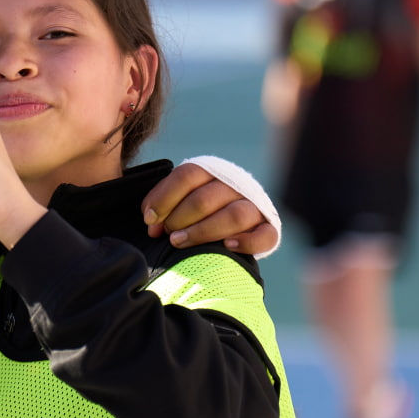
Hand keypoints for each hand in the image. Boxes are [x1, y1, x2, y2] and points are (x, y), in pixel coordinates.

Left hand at [141, 162, 277, 254]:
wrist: (240, 217)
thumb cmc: (200, 207)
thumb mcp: (180, 197)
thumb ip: (163, 205)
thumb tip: (151, 224)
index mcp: (211, 171)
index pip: (187, 175)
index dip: (164, 197)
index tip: (149, 219)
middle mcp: (235, 185)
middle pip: (205, 198)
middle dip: (180, 218)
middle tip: (167, 234)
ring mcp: (254, 206)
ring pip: (233, 216)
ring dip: (203, 231)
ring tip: (179, 242)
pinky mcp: (269, 228)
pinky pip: (264, 235)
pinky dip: (246, 241)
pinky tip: (227, 246)